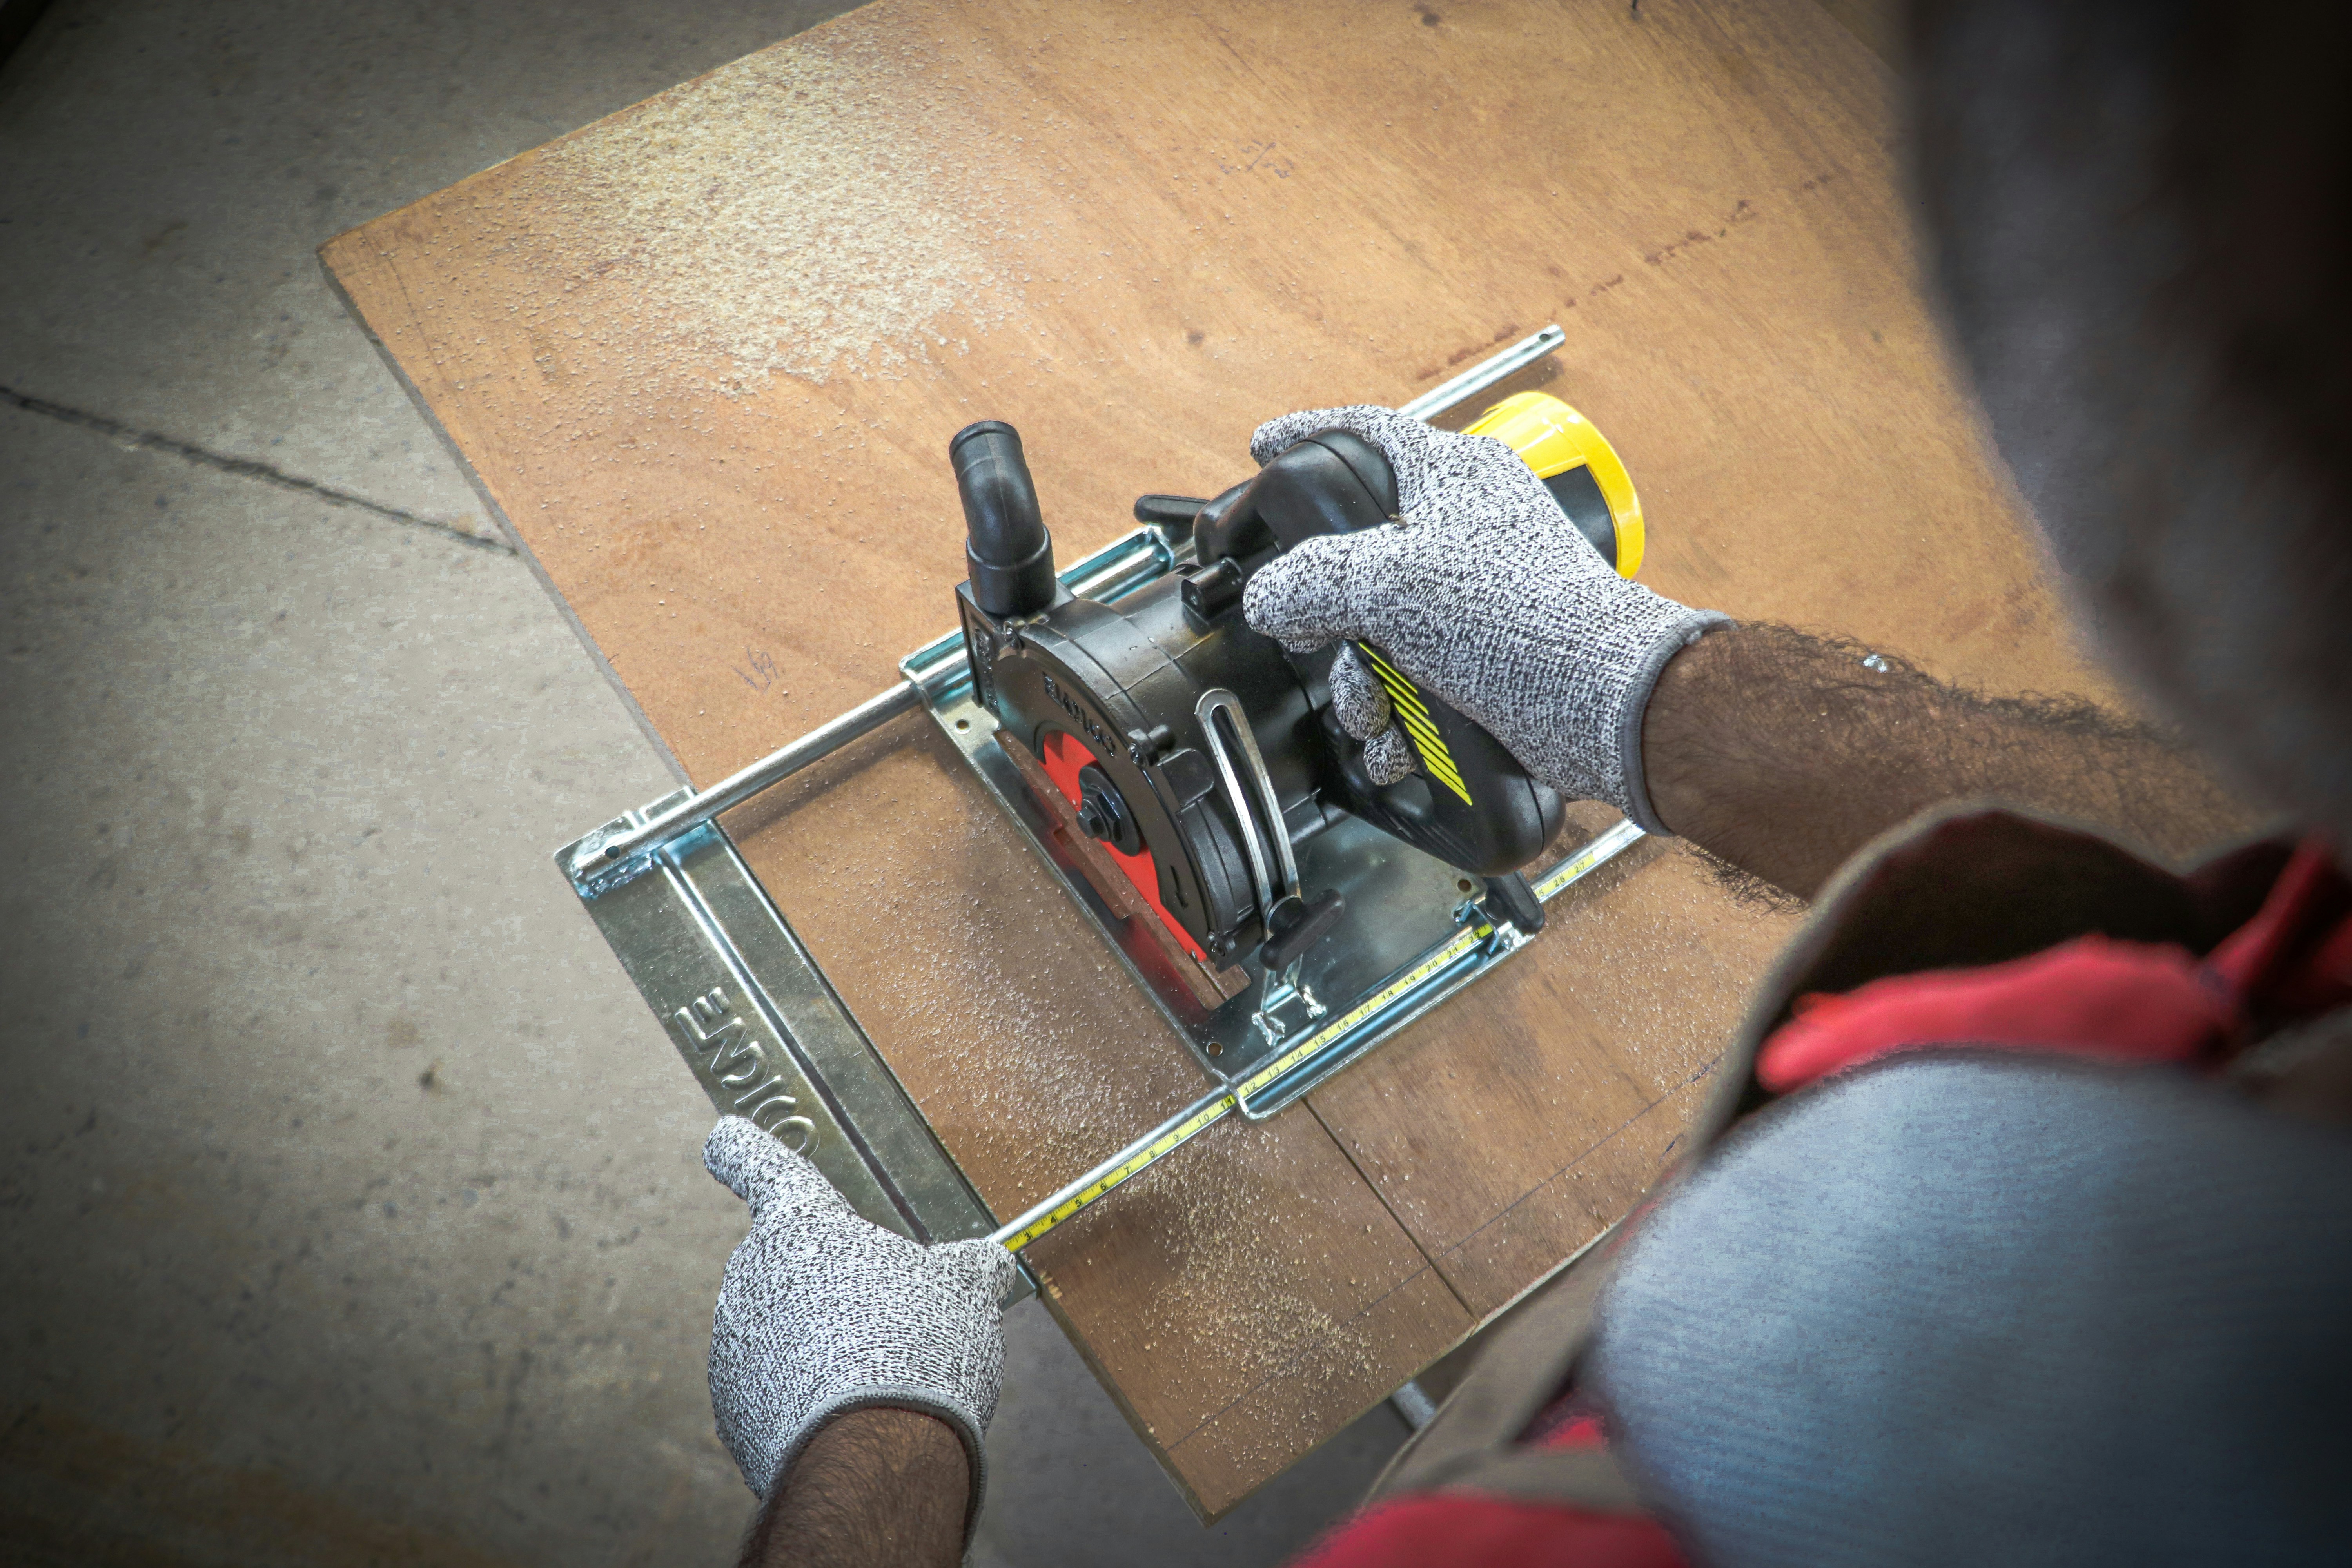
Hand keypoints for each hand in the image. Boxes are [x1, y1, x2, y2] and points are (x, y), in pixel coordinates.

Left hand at [703, 1117, 1015, 1529]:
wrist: (876, 1455)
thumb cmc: (916, 1346)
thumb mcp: (961, 1287)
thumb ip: (964, 1266)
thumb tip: (986, 1263)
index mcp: (802, 1224)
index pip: (760, 1165)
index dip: (744, 1149)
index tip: (725, 1139)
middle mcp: (752, 1278)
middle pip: (787, 1267)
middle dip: (828, 1289)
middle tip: (885, 1322)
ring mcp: (734, 1349)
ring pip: (782, 1336)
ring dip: (820, 1351)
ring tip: (877, 1380)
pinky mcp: (734, 1415)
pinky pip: (773, 1394)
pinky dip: (805, 1404)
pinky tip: (851, 1422)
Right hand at [1242, 404, 1726, 831]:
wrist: (1602, 707)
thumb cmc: (1521, 620)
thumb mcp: (1391, 580)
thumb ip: (1313, 580)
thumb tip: (1271, 597)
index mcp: (1453, 478)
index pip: (1367, 433)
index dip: (1307, 437)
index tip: (1265, 449)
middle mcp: (1466, 531)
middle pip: (1357, 562)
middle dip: (1327, 623)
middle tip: (1314, 640)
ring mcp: (1478, 601)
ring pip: (1379, 637)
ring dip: (1362, 689)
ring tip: (1377, 715)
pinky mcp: (1488, 662)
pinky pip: (1415, 687)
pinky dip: (1400, 722)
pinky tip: (1401, 745)